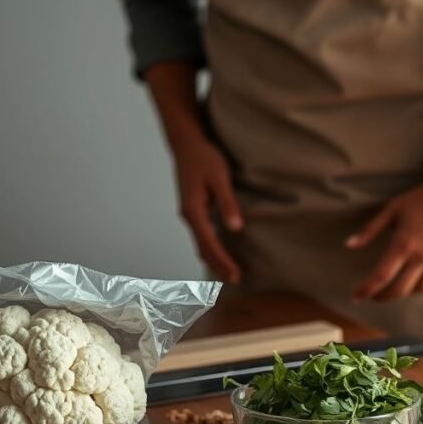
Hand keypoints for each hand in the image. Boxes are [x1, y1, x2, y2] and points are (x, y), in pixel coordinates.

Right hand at [172, 131, 243, 283]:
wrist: (186, 143)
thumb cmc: (204, 157)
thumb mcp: (219, 178)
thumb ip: (227, 202)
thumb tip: (235, 227)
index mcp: (193, 211)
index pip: (209, 243)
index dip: (223, 261)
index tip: (235, 275)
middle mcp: (188, 216)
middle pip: (203, 248)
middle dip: (219, 265)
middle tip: (236, 280)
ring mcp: (189, 213)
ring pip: (201, 243)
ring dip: (214, 259)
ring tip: (229, 272)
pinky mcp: (194, 209)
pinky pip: (202, 235)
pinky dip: (211, 247)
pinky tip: (221, 252)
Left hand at [346, 177, 422, 300]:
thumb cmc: (422, 198)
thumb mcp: (392, 209)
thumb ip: (370, 230)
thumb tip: (349, 245)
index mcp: (403, 244)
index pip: (381, 276)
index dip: (365, 290)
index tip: (355, 298)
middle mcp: (420, 256)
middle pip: (397, 290)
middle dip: (380, 297)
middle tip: (370, 296)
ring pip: (415, 291)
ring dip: (399, 294)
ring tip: (389, 289)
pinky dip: (416, 287)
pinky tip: (408, 280)